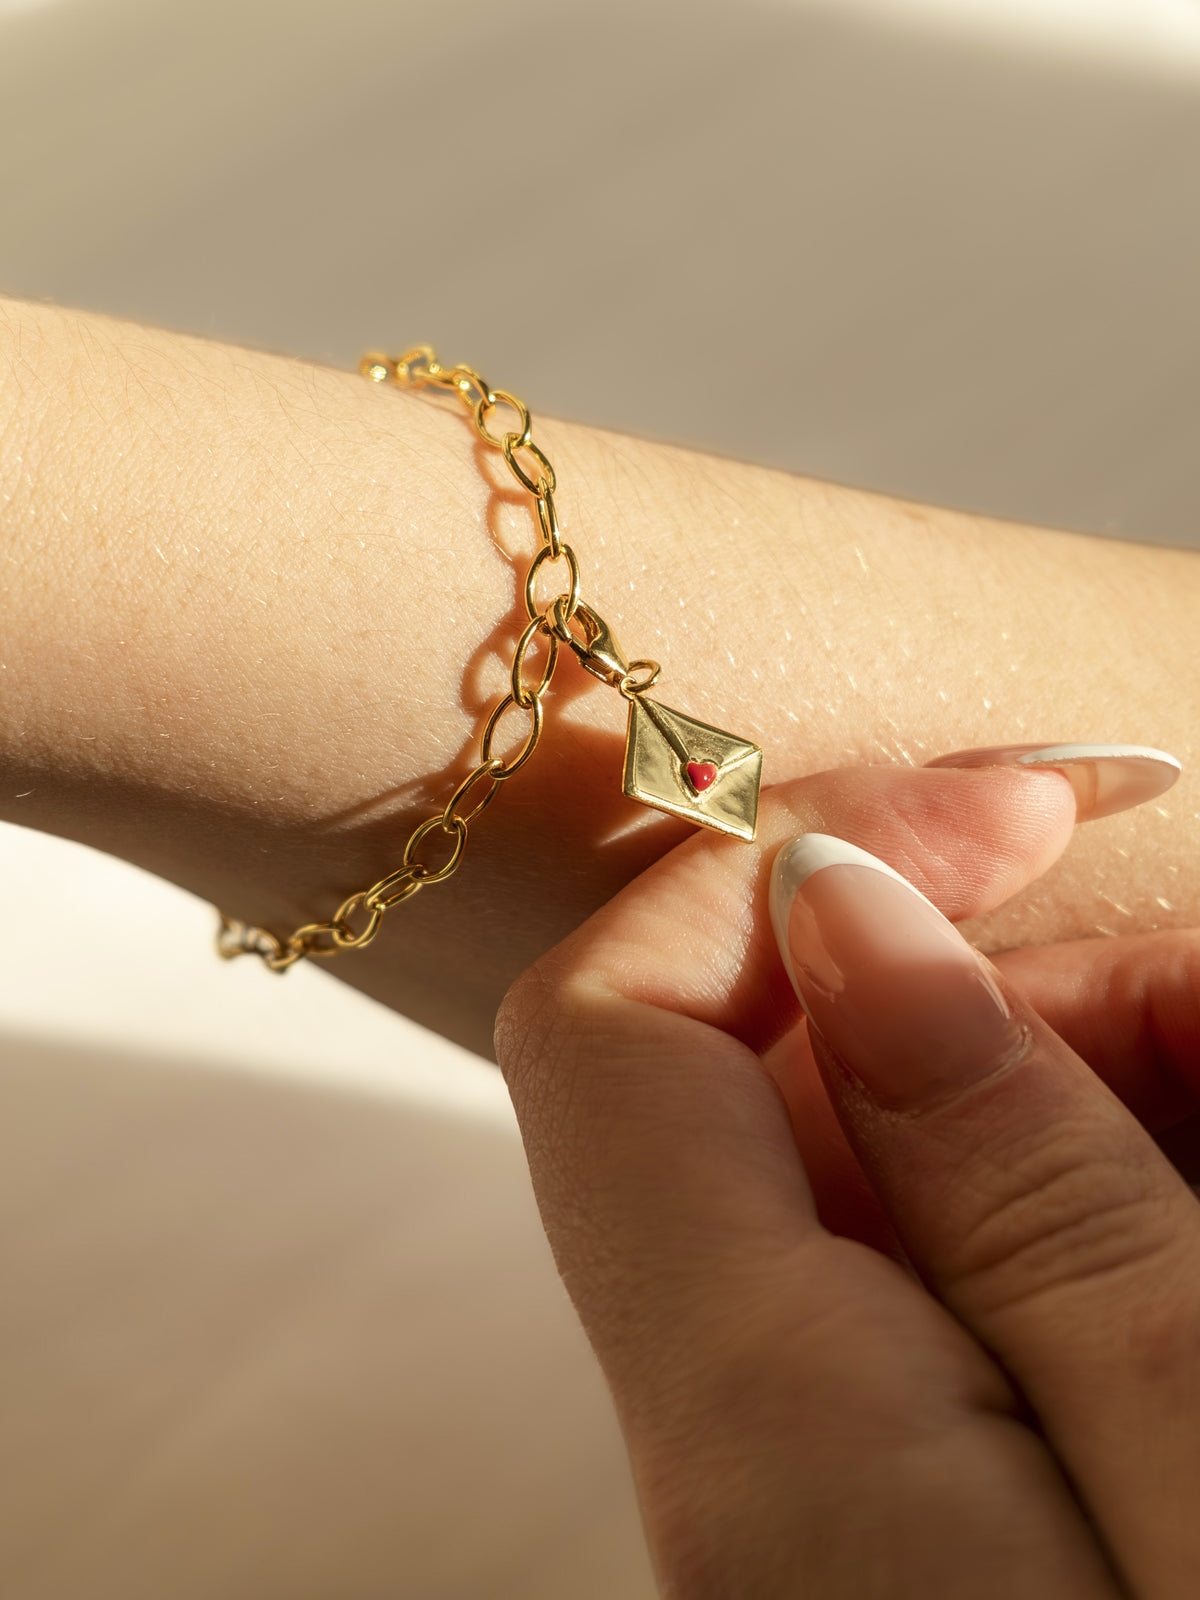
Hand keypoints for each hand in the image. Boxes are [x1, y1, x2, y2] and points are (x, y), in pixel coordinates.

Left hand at [496, 748, 1199, 1597]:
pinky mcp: (883, 1513)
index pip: (609, 1035)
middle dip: (1000, 993)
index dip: (778, 862)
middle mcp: (730, 1458)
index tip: (995, 810)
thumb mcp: (1198, 1425)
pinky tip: (1191, 1206)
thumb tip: (839, 912)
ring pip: (876, 1173)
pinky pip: (939, 1282)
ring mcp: (800, 1489)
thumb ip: (1019, 1178)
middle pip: (772, 1093)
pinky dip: (1072, 1208)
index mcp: (765, 1432)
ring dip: (1065, 1092)